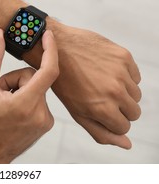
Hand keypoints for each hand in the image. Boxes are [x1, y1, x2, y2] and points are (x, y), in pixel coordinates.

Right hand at [0, 29, 58, 163]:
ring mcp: (45, 120)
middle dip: (15, 79)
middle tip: (0, 92)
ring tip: (4, 104)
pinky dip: (25, 99)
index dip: (50, 49)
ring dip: (20, 90)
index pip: (48, 70)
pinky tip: (12, 111)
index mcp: (26, 103)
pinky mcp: (45, 124)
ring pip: (35, 89)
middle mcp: (41, 113)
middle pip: (34, 78)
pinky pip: (38, 100)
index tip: (47, 35)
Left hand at [26, 21, 141, 148]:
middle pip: (134, 112)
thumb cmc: (63, 82)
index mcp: (102, 108)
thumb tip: (127, 144)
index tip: (100, 111)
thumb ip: (101, 131)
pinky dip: (124, 76)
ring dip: (123, 92)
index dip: (112, 120)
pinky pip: (135, 76)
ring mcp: (120, 72)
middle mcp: (115, 91)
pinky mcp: (123, 56)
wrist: (55, 48)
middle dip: (120, 108)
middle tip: (101, 97)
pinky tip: (105, 71)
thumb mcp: (76, 111)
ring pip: (136, 94)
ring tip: (101, 84)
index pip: (124, 126)